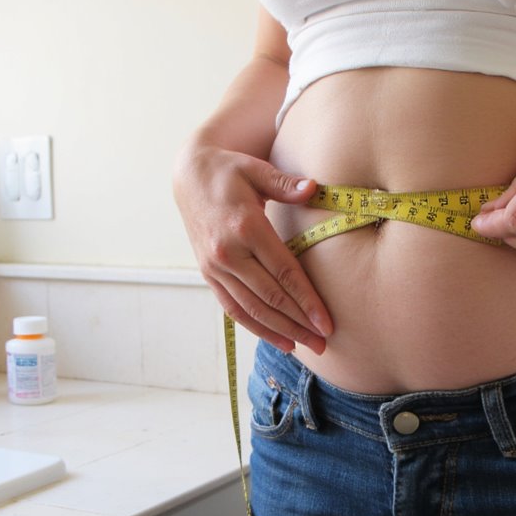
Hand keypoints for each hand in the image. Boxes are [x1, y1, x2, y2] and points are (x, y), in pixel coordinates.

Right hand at [173, 145, 332, 353]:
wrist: (189, 175)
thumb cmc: (230, 171)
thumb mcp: (257, 169)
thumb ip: (286, 184)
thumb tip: (314, 189)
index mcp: (245, 227)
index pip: (283, 271)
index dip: (307, 300)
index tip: (326, 322)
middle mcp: (228, 252)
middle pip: (270, 297)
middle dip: (299, 323)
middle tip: (324, 343)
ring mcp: (215, 267)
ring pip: (252, 308)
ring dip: (280, 331)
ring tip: (306, 346)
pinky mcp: (209, 274)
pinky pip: (233, 308)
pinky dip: (256, 326)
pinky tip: (278, 338)